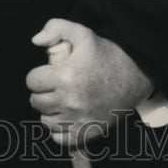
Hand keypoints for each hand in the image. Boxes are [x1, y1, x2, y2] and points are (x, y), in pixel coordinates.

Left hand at [26, 17, 153, 148]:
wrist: (135, 76)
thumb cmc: (106, 54)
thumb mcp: (82, 33)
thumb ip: (55, 28)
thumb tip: (35, 40)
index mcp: (66, 76)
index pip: (32, 81)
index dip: (37, 75)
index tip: (47, 73)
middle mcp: (70, 101)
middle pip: (36, 102)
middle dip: (42, 92)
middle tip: (53, 86)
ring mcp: (79, 119)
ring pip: (46, 121)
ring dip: (49, 111)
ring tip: (59, 100)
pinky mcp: (88, 132)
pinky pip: (60, 138)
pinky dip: (59, 130)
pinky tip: (65, 117)